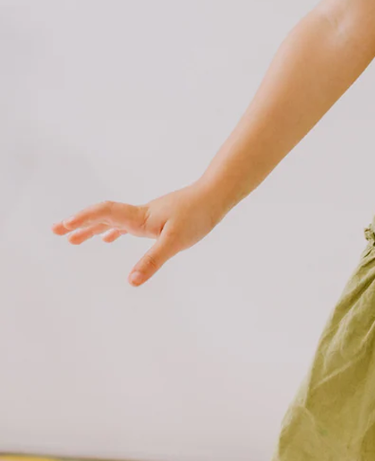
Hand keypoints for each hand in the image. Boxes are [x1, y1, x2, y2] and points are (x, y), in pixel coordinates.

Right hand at [51, 182, 223, 286]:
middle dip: (80, 224)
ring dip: (92, 228)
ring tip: (73, 239)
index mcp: (140, 217)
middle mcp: (140, 214)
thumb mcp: (175, 241)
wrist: (216, 195)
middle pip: (104, 216)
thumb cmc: (198, 215)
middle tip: (56, 231)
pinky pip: (127, 224)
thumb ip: (153, 260)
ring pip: (113, 220)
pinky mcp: (157, 218)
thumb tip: (131, 281)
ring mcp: (148, 215)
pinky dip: (113, 230)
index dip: (84, 219)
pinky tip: (109, 238)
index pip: (106, 214)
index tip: (64, 226)